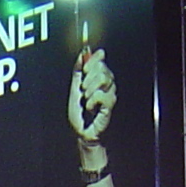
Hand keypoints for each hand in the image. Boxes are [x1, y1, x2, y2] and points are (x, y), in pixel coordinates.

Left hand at [68, 47, 116, 168]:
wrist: (81, 131)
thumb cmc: (79, 113)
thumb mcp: (75, 89)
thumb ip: (78, 72)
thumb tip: (81, 55)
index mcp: (98, 78)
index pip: (101, 59)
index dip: (93, 59)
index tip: (85, 69)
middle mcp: (107, 84)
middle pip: (103, 68)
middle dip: (88, 78)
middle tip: (83, 90)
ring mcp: (110, 94)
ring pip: (104, 79)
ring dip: (90, 90)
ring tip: (86, 100)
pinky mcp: (110, 105)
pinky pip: (102, 95)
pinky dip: (92, 102)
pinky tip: (90, 109)